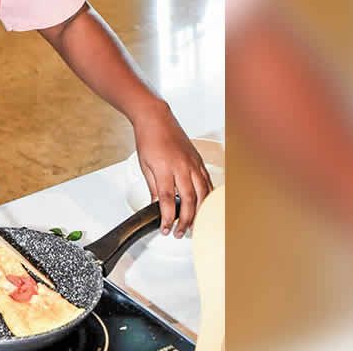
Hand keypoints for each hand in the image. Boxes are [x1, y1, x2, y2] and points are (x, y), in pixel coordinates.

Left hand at [133, 107, 210, 236]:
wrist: (156, 118)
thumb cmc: (148, 139)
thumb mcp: (144, 166)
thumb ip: (153, 188)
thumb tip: (156, 207)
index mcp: (164, 168)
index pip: (166, 200)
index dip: (167, 218)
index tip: (165, 229)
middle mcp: (182, 167)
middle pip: (188, 200)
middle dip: (185, 220)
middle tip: (180, 233)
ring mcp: (193, 164)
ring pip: (202, 194)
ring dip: (199, 212)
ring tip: (194, 226)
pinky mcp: (199, 161)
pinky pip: (207, 183)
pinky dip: (208, 197)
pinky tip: (205, 207)